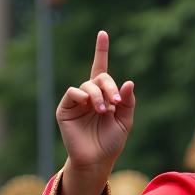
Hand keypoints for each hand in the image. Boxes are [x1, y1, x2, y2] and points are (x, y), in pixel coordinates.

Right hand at [57, 31, 135, 173]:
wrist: (97, 161)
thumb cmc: (111, 143)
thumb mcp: (125, 121)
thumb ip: (127, 102)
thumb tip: (129, 82)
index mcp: (104, 96)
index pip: (101, 69)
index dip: (101, 51)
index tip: (102, 34)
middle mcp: (90, 95)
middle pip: (100, 77)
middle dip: (109, 86)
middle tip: (115, 101)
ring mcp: (77, 102)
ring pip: (87, 85)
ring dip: (98, 95)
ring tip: (103, 111)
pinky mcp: (65, 109)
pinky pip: (73, 93)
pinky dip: (82, 96)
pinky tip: (89, 105)